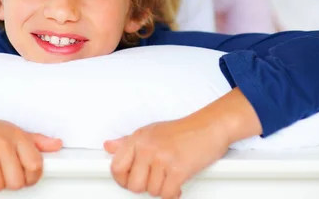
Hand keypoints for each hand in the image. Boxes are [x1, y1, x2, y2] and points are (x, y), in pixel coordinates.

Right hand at [0, 101, 61, 190]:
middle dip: (10, 183)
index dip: (32, 177)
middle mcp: (3, 143)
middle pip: (17, 181)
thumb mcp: (12, 130)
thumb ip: (36, 140)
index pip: (36, 164)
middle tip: (3, 173)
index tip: (26, 177)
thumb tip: (56, 145)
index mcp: (17, 136)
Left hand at [104, 88, 261, 198]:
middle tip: (156, 177)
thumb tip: (109, 147)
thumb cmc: (182, 130)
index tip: (132, 180)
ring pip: (152, 191)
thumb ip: (128, 142)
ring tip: (170, 174)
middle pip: (133, 185)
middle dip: (146, 186)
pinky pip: (167, 194)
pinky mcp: (177, 168)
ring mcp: (161, 157)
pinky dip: (173, 192)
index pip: (116, 167)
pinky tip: (177, 181)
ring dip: (163, 187)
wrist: (209, 126)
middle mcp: (147, 147)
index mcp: (138, 138)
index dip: (123, 179)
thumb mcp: (151, 131)